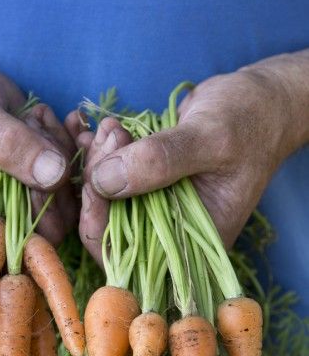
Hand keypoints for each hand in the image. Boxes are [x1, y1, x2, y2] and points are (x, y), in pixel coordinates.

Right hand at [0, 51, 77, 242]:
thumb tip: (54, 175)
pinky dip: (74, 145)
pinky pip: (73, 177)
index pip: (13, 244)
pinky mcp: (41, 178)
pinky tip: (63, 119)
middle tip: (37, 125)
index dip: (40, 215)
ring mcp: (22, 198)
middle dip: (57, 175)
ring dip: (65, 153)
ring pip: (66, 199)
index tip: (43, 169)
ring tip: (39, 116)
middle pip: (50, 225)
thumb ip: (9, 145)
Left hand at [76, 59, 308, 254]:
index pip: (126, 254)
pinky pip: (109, 177)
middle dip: (96, 182)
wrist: (259, 101)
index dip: (99, 221)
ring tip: (108, 127)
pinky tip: (100, 128)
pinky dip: (99, 153)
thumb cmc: (248, 120)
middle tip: (108, 136)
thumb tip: (106, 180)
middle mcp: (168, 231)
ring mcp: (154, 206)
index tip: (96, 175)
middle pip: (107, 226)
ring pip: (104, 198)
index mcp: (189, 241)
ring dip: (96, 162)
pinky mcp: (145, 182)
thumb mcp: (210, 137)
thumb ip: (161, 160)